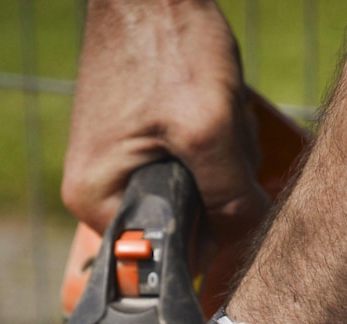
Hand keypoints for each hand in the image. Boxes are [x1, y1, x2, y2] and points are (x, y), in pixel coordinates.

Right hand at [62, 0, 268, 241]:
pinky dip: (213, 144)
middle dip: (217, 189)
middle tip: (218, 135)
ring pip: (195, 195)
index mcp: (96, 202)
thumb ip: (231, 199)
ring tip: (214, 112)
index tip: (225, 192)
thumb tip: (251, 245)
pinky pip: (191, 167)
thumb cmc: (168, 43)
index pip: (165, 257)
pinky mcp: (138, 144)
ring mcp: (118, 166)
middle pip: (183, 225)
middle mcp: (98, 193)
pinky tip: (213, 109)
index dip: (209, 234)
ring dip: (221, 162)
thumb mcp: (210, 128)